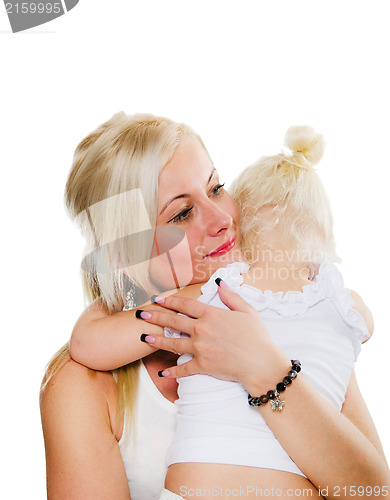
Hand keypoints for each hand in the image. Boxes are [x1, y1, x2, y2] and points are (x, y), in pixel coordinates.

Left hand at [137, 280, 289, 394]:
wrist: (260, 363)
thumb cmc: (257, 337)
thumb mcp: (247, 311)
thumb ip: (231, 296)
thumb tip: (220, 283)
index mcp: (211, 315)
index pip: (186, 305)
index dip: (170, 301)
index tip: (158, 299)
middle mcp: (202, 330)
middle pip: (173, 322)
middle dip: (156, 317)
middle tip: (142, 315)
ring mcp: (200, 348)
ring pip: (173, 343)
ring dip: (157, 341)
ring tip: (144, 338)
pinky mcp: (202, 365)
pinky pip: (183, 369)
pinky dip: (172, 372)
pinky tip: (163, 372)